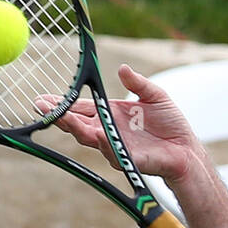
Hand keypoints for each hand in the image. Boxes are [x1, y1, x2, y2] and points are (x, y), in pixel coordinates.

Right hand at [34, 64, 198, 183]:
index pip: (80, 108)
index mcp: (110, 114)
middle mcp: (108, 131)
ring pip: (89, 138)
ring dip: (74, 127)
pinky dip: (104, 143)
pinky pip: (113, 152)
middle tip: (41, 107)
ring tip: (60, 117)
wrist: (186, 149)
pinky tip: (95, 135)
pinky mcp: (128, 159)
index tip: (42, 99)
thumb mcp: (155, 95)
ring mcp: (115, 146)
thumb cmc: (170, 124)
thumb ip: (138, 83)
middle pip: (77, 124)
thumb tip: (123, 68)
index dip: (61, 103)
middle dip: (58, 115)